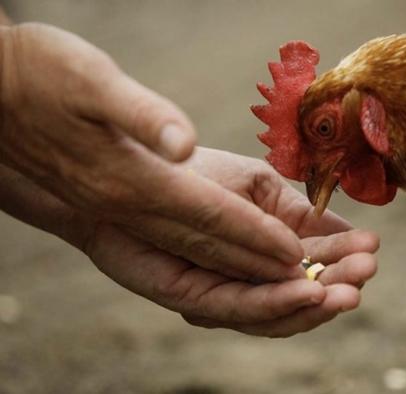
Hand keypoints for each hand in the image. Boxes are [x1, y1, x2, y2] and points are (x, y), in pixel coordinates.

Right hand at [0, 23, 308, 280]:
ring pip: (199, 258)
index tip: (296, 250)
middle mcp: (131, 211)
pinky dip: (220, 262)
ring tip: (291, 284)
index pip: (210, 216)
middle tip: (312, 286)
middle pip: (212, 250)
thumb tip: (183, 144)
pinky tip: (244, 263)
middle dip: (263, 268)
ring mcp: (126, 219)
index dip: (256, 234)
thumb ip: (138, 115)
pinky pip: (182, 251)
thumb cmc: (40, 79)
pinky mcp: (123, 216)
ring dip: (247, 274)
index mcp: (131, 182)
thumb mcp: (87, 81)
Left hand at [1, 163, 378, 336]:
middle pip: (303, 292)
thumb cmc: (195, 175)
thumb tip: (341, 231)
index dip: (344, 256)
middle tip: (367, 272)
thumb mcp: (257, 185)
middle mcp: (252, 276)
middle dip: (338, 284)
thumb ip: (293, 212)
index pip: (314, 259)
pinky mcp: (198, 302)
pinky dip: (276, 305)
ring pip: (279, 312)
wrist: (133, 174)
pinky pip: (242, 309)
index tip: (373, 247)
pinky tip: (306, 292)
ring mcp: (227, 292)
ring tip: (347, 292)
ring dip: (316, 304)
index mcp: (269, 247)